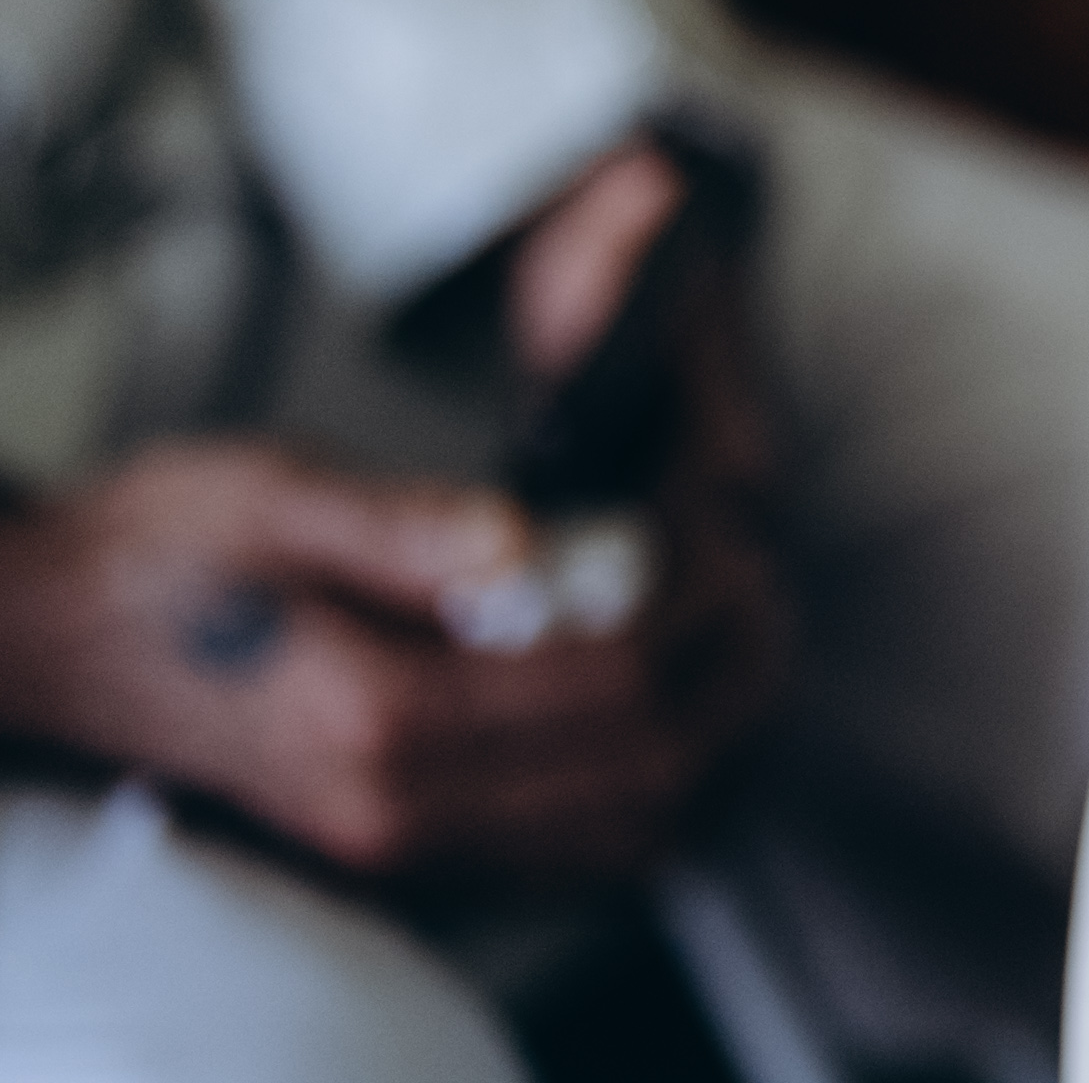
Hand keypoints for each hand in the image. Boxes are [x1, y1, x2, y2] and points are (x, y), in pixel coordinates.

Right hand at [0, 436, 785, 880]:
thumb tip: (528, 543)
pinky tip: (659, 705)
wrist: (44, 640)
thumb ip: (409, 526)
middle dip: (728, 675)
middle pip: (643, 768)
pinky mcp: (391, 849)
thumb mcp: (268, 495)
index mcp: (372, 715)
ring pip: (619, 829)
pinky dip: (640, 788)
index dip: (698, 607)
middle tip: (755, 581)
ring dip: (701, 736)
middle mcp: (391, 807)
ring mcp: (390, 845)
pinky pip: (560, 855)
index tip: (724, 535)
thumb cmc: (152, 556)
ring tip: (727, 635)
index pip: (610, 684)